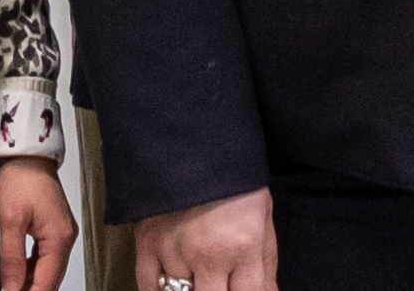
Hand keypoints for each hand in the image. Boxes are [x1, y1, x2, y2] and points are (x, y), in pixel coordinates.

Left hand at [0, 157, 78, 290]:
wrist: (24, 153)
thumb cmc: (19, 178)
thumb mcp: (10, 220)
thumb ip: (12, 259)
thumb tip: (12, 289)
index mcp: (59, 238)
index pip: (46, 283)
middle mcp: (65, 237)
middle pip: (50, 279)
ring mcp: (61, 232)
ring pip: (47, 270)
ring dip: (29, 283)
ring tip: (8, 288)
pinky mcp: (53, 227)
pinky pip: (45, 257)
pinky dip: (31, 269)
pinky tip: (16, 274)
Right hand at [136, 186, 275, 290]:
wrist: (196, 138)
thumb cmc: (235, 177)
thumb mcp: (263, 215)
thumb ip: (265, 263)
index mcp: (243, 246)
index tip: (241, 289)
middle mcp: (208, 254)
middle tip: (218, 281)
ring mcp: (175, 251)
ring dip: (190, 289)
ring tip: (200, 276)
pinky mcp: (148, 242)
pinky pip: (148, 287)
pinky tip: (171, 285)